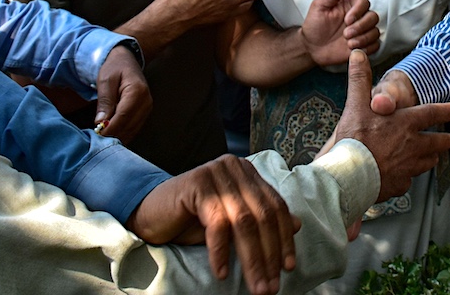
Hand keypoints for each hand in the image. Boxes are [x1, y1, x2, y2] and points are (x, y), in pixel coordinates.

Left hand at [94, 44, 151, 141]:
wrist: (125, 60)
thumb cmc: (114, 68)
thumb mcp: (105, 80)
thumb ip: (105, 101)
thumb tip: (101, 122)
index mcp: (137, 92)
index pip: (123, 116)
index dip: (110, 128)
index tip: (97, 135)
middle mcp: (146, 102)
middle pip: (129, 126)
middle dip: (113, 134)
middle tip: (96, 139)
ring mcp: (147, 108)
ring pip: (132, 130)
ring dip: (117, 136)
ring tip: (102, 138)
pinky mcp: (144, 113)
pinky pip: (134, 128)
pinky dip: (122, 133)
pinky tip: (111, 134)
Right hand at [126, 155, 300, 294]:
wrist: (151, 214)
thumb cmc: (192, 220)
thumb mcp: (232, 224)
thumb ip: (261, 221)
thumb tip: (298, 225)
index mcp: (247, 173)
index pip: (275, 206)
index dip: (284, 239)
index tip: (288, 268)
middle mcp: (234, 167)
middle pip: (262, 215)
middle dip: (269, 255)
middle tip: (270, 286)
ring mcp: (216, 172)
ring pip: (244, 221)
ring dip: (251, 258)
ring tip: (255, 286)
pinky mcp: (197, 183)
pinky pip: (217, 222)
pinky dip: (220, 251)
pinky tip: (220, 272)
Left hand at [300, 0, 379, 66]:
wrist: (311, 47)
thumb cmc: (314, 26)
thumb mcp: (319, 6)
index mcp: (349, 6)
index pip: (364, 3)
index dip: (358, 11)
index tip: (347, 20)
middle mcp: (358, 18)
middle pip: (373, 17)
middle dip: (361, 26)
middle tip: (346, 33)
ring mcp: (361, 32)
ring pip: (375, 32)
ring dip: (363, 38)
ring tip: (348, 43)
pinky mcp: (363, 45)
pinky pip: (375, 45)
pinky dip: (367, 48)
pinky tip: (353, 48)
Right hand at [330, 51, 449, 200]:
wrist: (349, 176)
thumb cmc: (355, 139)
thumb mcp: (356, 104)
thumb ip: (360, 79)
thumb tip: (358, 53)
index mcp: (406, 123)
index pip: (432, 114)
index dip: (447, 111)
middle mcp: (412, 145)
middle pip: (436, 142)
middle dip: (444, 140)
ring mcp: (408, 167)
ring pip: (426, 163)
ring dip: (429, 158)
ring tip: (431, 158)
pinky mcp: (399, 185)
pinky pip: (407, 180)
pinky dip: (406, 177)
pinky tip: (400, 176)